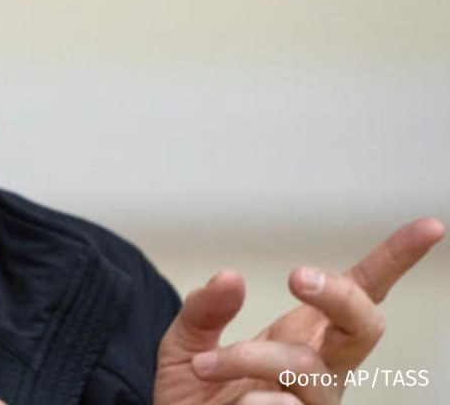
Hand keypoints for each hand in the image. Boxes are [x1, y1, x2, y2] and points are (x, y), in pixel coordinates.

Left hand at [153, 217, 443, 404]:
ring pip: (308, 369)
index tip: (430, 226)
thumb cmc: (195, 391)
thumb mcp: (187, 340)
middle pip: (365, 327)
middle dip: (340, 296)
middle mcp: (321, 368)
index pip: (359, 292)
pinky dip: (254, 402)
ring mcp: (315, 403)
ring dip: (249, 358)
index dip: (395, 260)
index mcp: (304, 333)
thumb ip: (205, 308)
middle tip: (298, 275)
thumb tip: (230, 277)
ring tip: (204, 365)